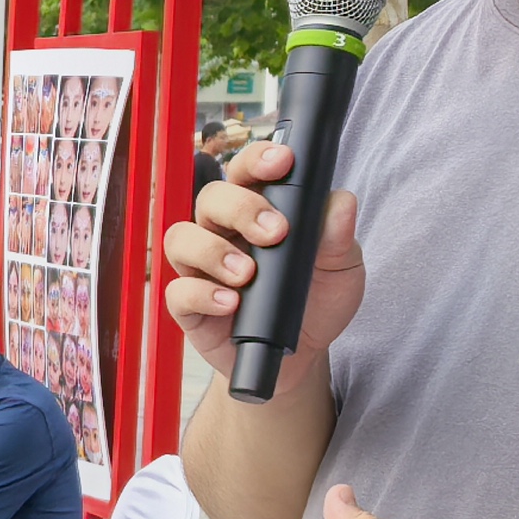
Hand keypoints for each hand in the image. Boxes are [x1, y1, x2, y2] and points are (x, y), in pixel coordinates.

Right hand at [163, 138, 364, 392]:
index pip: (247, 171)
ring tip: (247, 275)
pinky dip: (201, 294)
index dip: (257, 159)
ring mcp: (202, 268)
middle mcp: (224, 232)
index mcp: (258, 210)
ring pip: (181, 237)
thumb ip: (340, 237)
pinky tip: (230, 304)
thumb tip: (341, 203)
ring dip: (213, 251)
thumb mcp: (342, 270)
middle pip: (210, 197)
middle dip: (240, 207)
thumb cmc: (316, 303)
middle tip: (275, 233)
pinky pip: (176, 291)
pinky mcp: (189, 306)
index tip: (282, 162)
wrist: (301, 359)